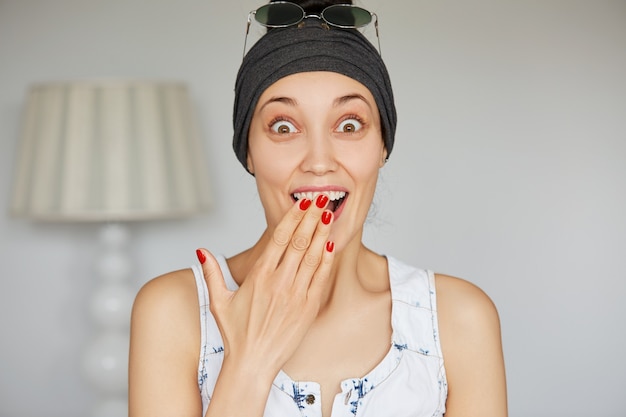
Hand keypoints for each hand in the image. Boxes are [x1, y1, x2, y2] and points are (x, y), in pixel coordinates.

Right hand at [196, 195, 334, 378]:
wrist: (253, 364)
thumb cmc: (236, 334)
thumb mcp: (218, 302)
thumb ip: (212, 273)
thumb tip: (202, 250)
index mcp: (258, 277)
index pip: (279, 239)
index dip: (292, 218)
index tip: (301, 203)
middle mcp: (278, 283)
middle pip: (298, 242)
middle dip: (311, 218)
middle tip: (320, 199)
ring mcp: (295, 296)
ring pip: (312, 257)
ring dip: (321, 233)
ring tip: (329, 214)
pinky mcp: (308, 309)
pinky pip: (320, 278)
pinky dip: (326, 260)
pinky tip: (331, 244)